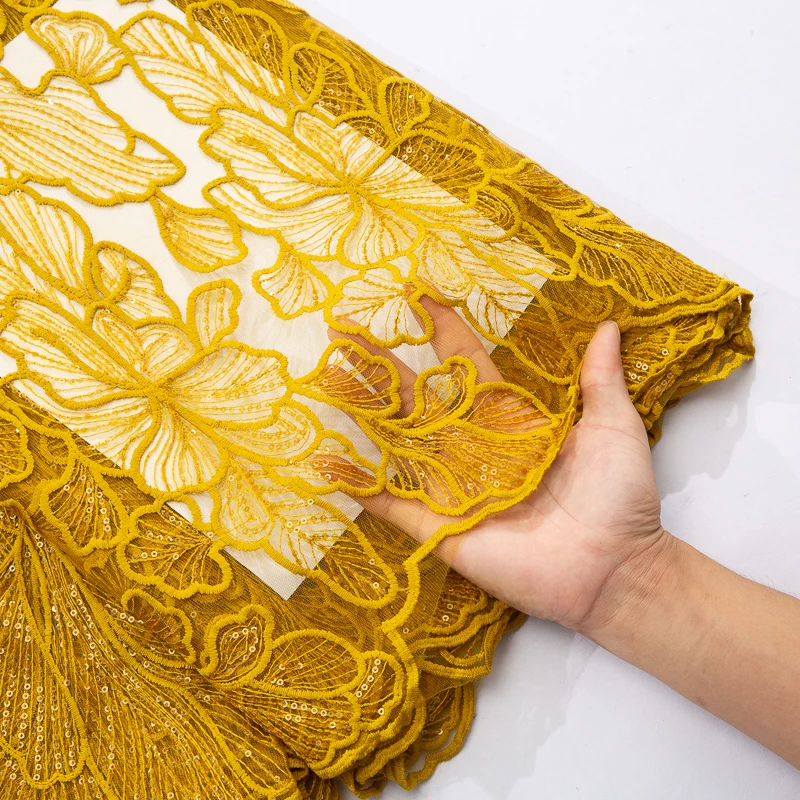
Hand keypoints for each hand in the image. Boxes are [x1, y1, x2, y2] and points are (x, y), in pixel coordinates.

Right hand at [339, 298, 669, 630]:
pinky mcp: (443, 528)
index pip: (466, 364)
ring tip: (329, 380)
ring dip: (364, 413)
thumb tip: (606, 327)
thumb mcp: (612, 427)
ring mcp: (455, 487)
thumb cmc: (618, 496)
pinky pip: (395, 506)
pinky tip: (328, 466)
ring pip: (400, 442)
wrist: (614, 568)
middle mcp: (475, 448)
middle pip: (418, 397)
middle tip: (345, 330)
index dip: (442, 330)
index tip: (417, 295)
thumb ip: (599, 379)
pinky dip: (362, 489)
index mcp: (509, 419)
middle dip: (382, 363)